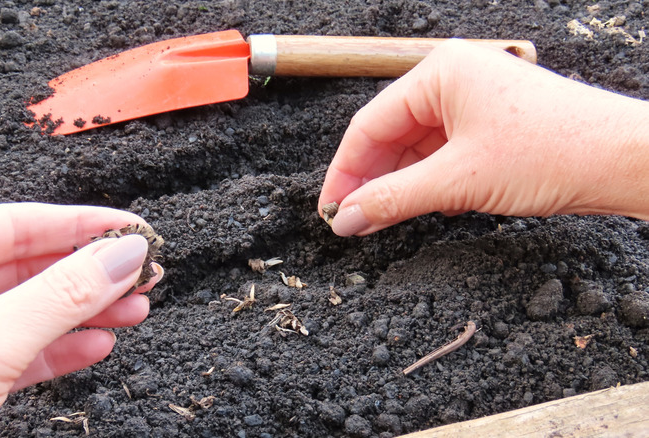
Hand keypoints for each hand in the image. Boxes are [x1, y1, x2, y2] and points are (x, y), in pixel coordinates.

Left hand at [0, 203, 162, 436]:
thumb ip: (57, 299)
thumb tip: (121, 256)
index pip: (6, 225)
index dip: (76, 226)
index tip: (131, 230)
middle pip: (19, 267)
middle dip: (86, 274)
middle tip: (141, 272)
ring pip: (20, 312)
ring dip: (81, 312)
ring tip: (133, 309)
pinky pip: (9, 353)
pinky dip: (55, 350)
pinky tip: (95, 344)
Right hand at [319, 39, 648, 235]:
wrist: (624, 161)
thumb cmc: (554, 152)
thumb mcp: (459, 180)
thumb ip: (393, 199)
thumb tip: (347, 219)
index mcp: (440, 73)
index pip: (371, 124)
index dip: (345, 171)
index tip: (331, 210)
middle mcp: (453, 81)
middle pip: (391, 136)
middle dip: (370, 181)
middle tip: (351, 221)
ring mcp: (473, 105)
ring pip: (416, 149)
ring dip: (398, 186)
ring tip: (379, 220)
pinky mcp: (490, 129)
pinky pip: (442, 156)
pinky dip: (427, 183)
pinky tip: (419, 207)